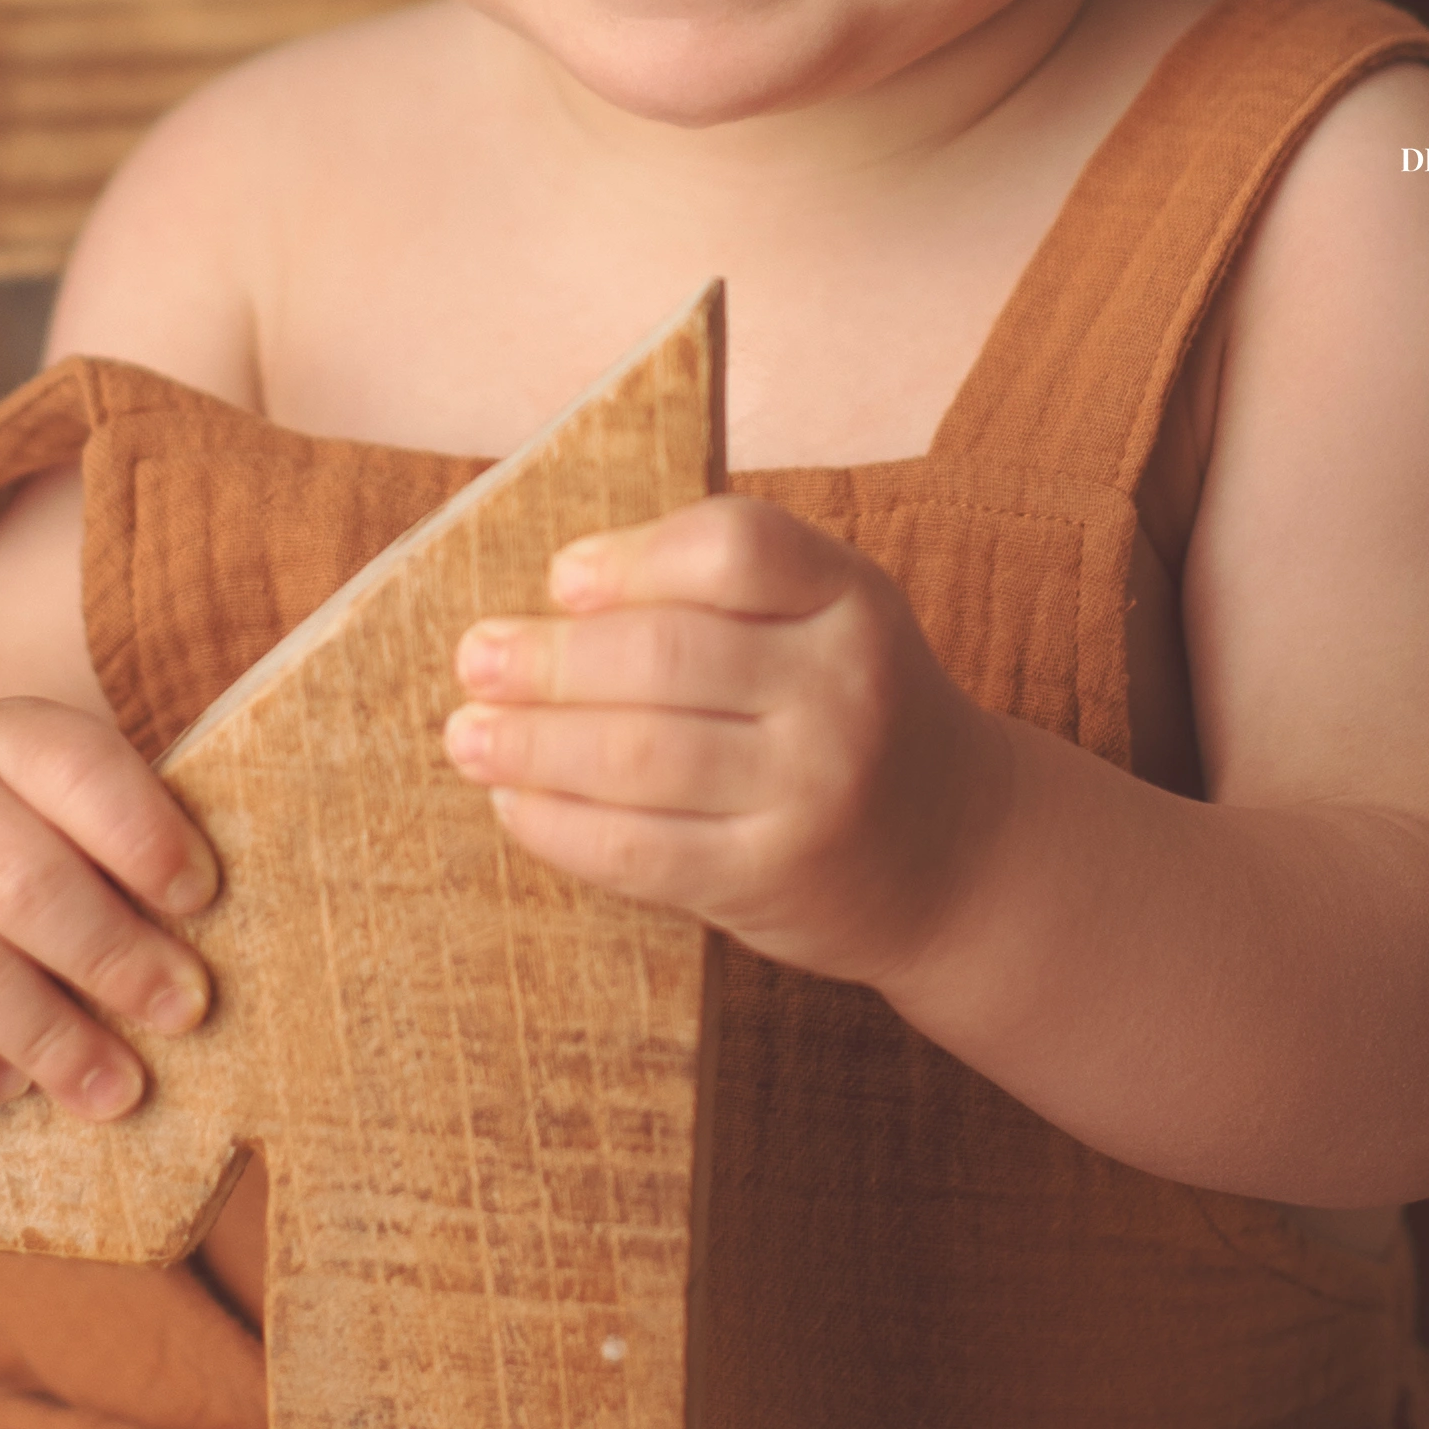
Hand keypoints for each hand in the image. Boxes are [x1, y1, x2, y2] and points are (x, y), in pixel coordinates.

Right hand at [0, 702, 217, 1121]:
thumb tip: (205, 968)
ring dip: (48, 1035)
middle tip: (183, 1013)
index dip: (144, 837)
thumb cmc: (18, 840)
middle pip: (24, 882)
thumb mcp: (69, 812)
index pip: (79, 769)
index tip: (201, 901)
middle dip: (112, 957)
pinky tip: (12, 1086)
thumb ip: (130, 862)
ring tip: (115, 1088)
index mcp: (6, 735)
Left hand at [442, 500, 1008, 990]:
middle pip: (665, 656)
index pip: (736, 548)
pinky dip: (559, 824)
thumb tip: (555, 594)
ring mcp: (812, 792)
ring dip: (530, 744)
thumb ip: (725, 592)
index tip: (563, 578)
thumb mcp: (830, 621)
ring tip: (468, 734)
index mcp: (853, 599)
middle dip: (548, 658)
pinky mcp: (771, 879)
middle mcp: (843, 691)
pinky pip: (639, 850)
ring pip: (638, 756)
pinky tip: (516, 803)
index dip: (633, 559)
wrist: (961, 854)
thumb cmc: (856, 712)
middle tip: (475, 657)